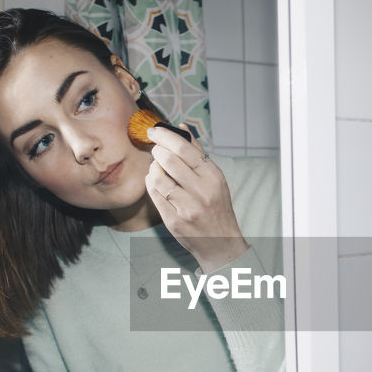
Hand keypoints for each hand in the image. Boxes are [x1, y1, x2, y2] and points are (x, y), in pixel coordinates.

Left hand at [145, 126, 248, 270]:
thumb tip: (181, 128)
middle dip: (157, 151)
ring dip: (153, 167)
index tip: (155, 131)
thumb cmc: (217, 207)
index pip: (185, 149)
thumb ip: (197, 153)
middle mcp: (201, 192)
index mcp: (213, 178)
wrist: (220, 243)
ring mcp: (186, 208)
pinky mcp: (173, 221)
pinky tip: (156, 182)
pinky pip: (154, 194)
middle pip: (168, 160)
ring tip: (157, 167)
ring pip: (157, 177)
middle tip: (155, 149)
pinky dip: (151, 183)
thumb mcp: (215, 179)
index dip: (165, 136)